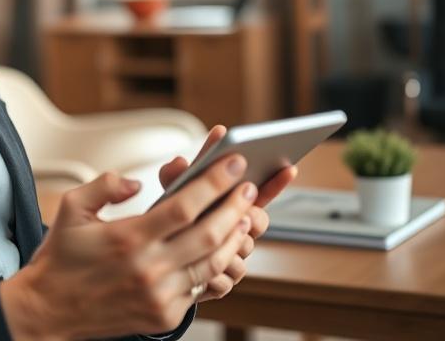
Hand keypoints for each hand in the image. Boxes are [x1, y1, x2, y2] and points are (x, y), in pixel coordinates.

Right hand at [0, 155, 256, 340]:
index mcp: (128, 238)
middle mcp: (149, 268)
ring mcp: (160, 295)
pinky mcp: (164, 315)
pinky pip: (200, 287)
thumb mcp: (71, 208)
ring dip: (234, 237)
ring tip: (243, 215)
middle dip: (235, 206)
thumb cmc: (59, 258)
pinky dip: (216, 265)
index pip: (184, 205)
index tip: (233, 164)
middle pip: (209, 234)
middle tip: (247, 187)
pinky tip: (221, 248)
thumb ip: (105, 185)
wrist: (47, 311)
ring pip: (213, 263)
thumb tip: (136, 183)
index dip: (214, 183)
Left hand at [157, 125, 298, 300]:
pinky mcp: (221, 283)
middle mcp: (237, 231)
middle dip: (250, 216)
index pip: (261, 192)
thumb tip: (178, 163)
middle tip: (241, 213)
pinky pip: (226, 281)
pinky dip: (214, 276)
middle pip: (258, 221)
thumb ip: (176, 177)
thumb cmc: (172, 219)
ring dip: (228, 245)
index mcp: (231, 205)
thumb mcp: (172, 194)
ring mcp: (233, 257)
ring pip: (243, 252)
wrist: (157, 261)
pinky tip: (200, 273)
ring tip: (208, 243)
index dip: (276, 181)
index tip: (288, 168)